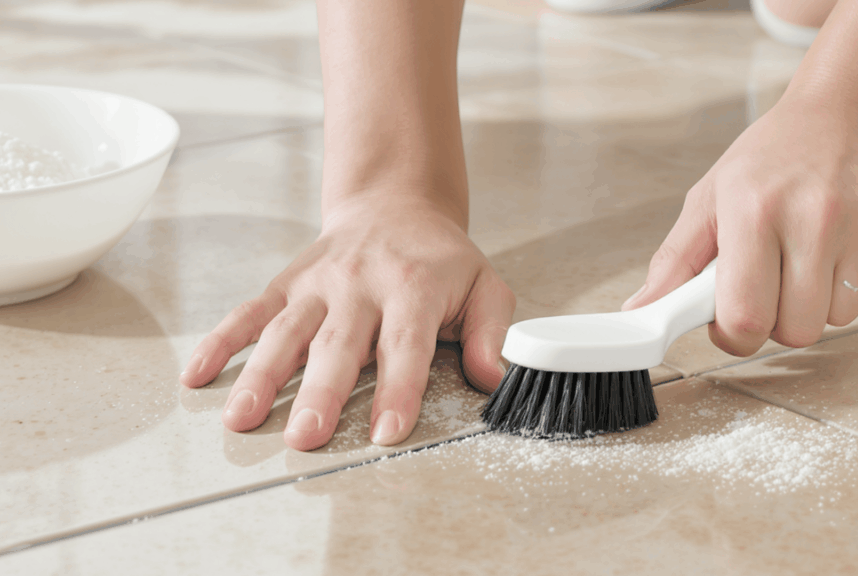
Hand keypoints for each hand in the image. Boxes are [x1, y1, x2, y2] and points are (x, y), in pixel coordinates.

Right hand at [179, 195, 514, 449]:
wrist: (394, 203)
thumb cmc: (440, 258)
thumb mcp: (484, 285)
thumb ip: (490, 332)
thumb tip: (493, 378)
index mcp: (414, 287)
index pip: (406, 345)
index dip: (398, 389)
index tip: (387, 433)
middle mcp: (361, 284)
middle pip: (339, 344)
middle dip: (320, 393)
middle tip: (305, 437)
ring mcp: (318, 283)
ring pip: (286, 331)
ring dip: (261, 376)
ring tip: (241, 420)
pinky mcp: (287, 282)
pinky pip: (249, 312)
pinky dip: (221, 342)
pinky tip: (197, 375)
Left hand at [622, 96, 857, 354]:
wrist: (856, 108)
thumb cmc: (774, 156)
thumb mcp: (711, 197)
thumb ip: (674, 261)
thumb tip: (638, 312)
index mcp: (754, 210)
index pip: (744, 317)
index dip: (733, 334)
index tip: (731, 319)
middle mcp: (813, 217)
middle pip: (795, 331)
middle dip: (778, 320)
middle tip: (772, 280)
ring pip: (838, 319)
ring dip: (818, 301)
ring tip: (810, 254)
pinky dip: (855, 283)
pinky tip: (845, 243)